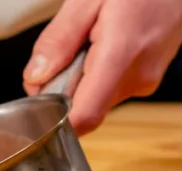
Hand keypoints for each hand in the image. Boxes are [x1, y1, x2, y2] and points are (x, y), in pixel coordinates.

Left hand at [23, 0, 181, 134]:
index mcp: (121, 55)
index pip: (84, 116)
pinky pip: (109, 89)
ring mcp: (145, 83)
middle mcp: (137, 78)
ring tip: (90, 41)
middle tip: (65, 50)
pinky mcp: (146, 82)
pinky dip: (97, 74)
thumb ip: (59, 39)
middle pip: (84, 108)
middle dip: (63, 88)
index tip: (39, 100)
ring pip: (95, 99)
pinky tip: (104, 45)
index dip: (55, 119)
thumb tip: (34, 79)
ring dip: (81, 78)